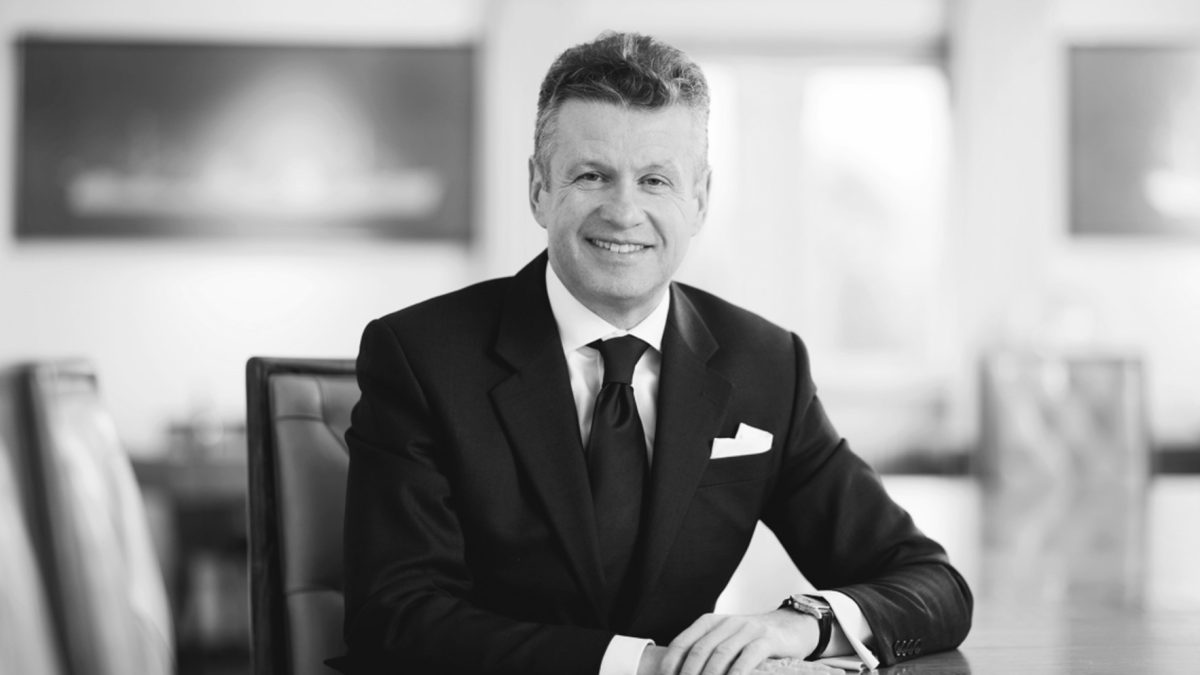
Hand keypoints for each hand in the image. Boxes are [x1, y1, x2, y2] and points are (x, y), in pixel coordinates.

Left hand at [645, 609, 817, 674]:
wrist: (792, 626)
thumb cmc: (753, 639)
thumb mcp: (726, 639)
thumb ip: (707, 651)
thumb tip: (683, 673)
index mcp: (710, 622)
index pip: (682, 642)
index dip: (671, 664)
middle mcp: (727, 623)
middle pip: (699, 650)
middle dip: (688, 674)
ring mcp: (748, 630)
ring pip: (721, 654)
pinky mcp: (767, 640)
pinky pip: (748, 656)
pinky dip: (737, 672)